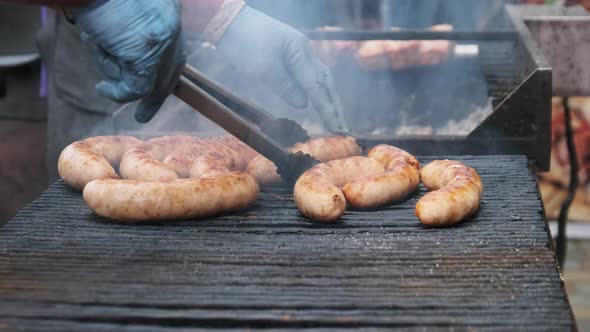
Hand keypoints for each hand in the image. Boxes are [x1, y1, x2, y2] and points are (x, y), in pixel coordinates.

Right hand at [69, 0, 184, 121]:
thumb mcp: (118, 11)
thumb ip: (131, 31)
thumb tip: (125, 59)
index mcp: (167, 9)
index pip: (174, 45)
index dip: (166, 68)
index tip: (157, 86)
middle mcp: (170, 26)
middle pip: (171, 68)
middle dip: (158, 94)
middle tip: (143, 115)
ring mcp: (161, 44)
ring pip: (147, 77)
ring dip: (116, 73)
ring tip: (96, 50)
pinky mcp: (145, 59)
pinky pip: (136, 88)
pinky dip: (118, 93)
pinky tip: (102, 89)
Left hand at [215, 5, 347, 132]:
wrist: (228, 21)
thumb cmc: (243, 42)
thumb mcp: (263, 68)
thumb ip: (285, 87)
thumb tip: (304, 105)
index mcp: (299, 51)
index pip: (316, 86)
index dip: (327, 109)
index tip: (336, 128)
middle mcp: (304, 50)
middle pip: (325, 81)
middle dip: (334, 105)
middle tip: (343, 127)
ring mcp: (298, 51)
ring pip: (319, 78)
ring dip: (328, 98)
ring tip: (336, 117)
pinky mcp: (289, 54)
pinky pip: (308, 75)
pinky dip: (316, 90)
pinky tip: (319, 101)